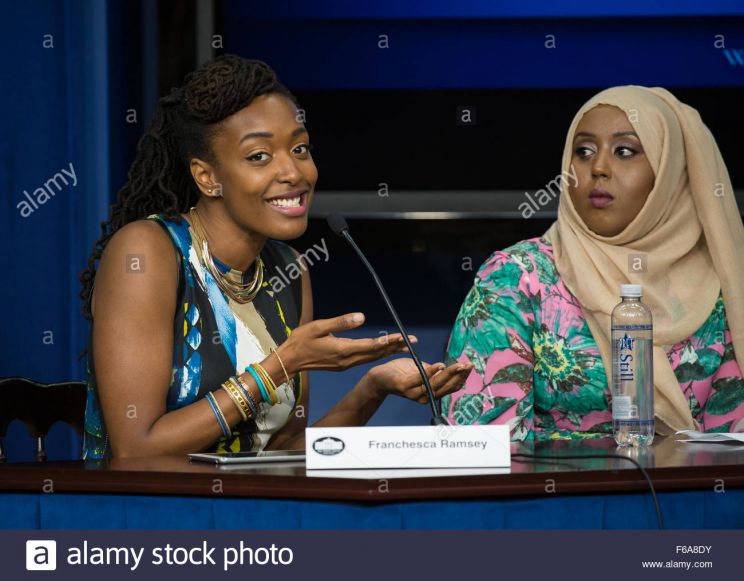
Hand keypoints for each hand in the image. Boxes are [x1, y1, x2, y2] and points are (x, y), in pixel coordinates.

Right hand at [278, 312, 415, 374]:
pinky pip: (364, 359)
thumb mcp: (319, 327)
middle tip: (412, 342)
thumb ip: (341, 322)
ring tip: (403, 346)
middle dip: (394, 347)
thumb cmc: (301, 341)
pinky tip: (383, 351)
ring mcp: (345, 364)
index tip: (403, 337)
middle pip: (376, 354)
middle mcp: (348, 360)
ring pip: (371, 358)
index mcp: (343, 350)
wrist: (289, 361)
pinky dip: (377, 355)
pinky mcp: (342, 365)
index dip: (388, 342)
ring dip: (388, 352)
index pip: (371, 346)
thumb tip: (362, 317)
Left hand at [364, 358, 473, 403]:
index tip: (470, 367)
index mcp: (429, 393)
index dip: (461, 378)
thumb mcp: (421, 371)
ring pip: (435, 384)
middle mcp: (423, 396)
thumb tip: (448, 368)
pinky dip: (431, 372)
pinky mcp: (404, 386)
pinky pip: (420, 379)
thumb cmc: (401, 373)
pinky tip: (439, 365)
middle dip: (458, 376)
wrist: (378, 378)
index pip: (449, 387)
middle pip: (445, 387)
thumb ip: (433, 372)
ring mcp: (413, 392)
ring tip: (458, 365)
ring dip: (448, 374)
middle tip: (468, 365)